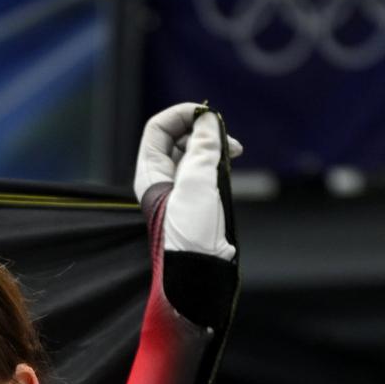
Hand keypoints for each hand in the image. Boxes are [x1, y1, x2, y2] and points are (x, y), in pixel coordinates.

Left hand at [134, 102, 240, 264]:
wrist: (202, 270)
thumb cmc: (191, 233)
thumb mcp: (197, 184)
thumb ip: (203, 149)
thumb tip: (208, 120)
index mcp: (150, 173)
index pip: (158, 129)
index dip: (181, 115)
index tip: (207, 113)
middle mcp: (162, 178)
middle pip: (178, 136)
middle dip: (202, 128)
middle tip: (227, 137)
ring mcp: (181, 187)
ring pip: (195, 150)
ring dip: (214, 143)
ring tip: (234, 151)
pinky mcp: (199, 196)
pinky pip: (207, 166)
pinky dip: (219, 158)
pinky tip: (232, 162)